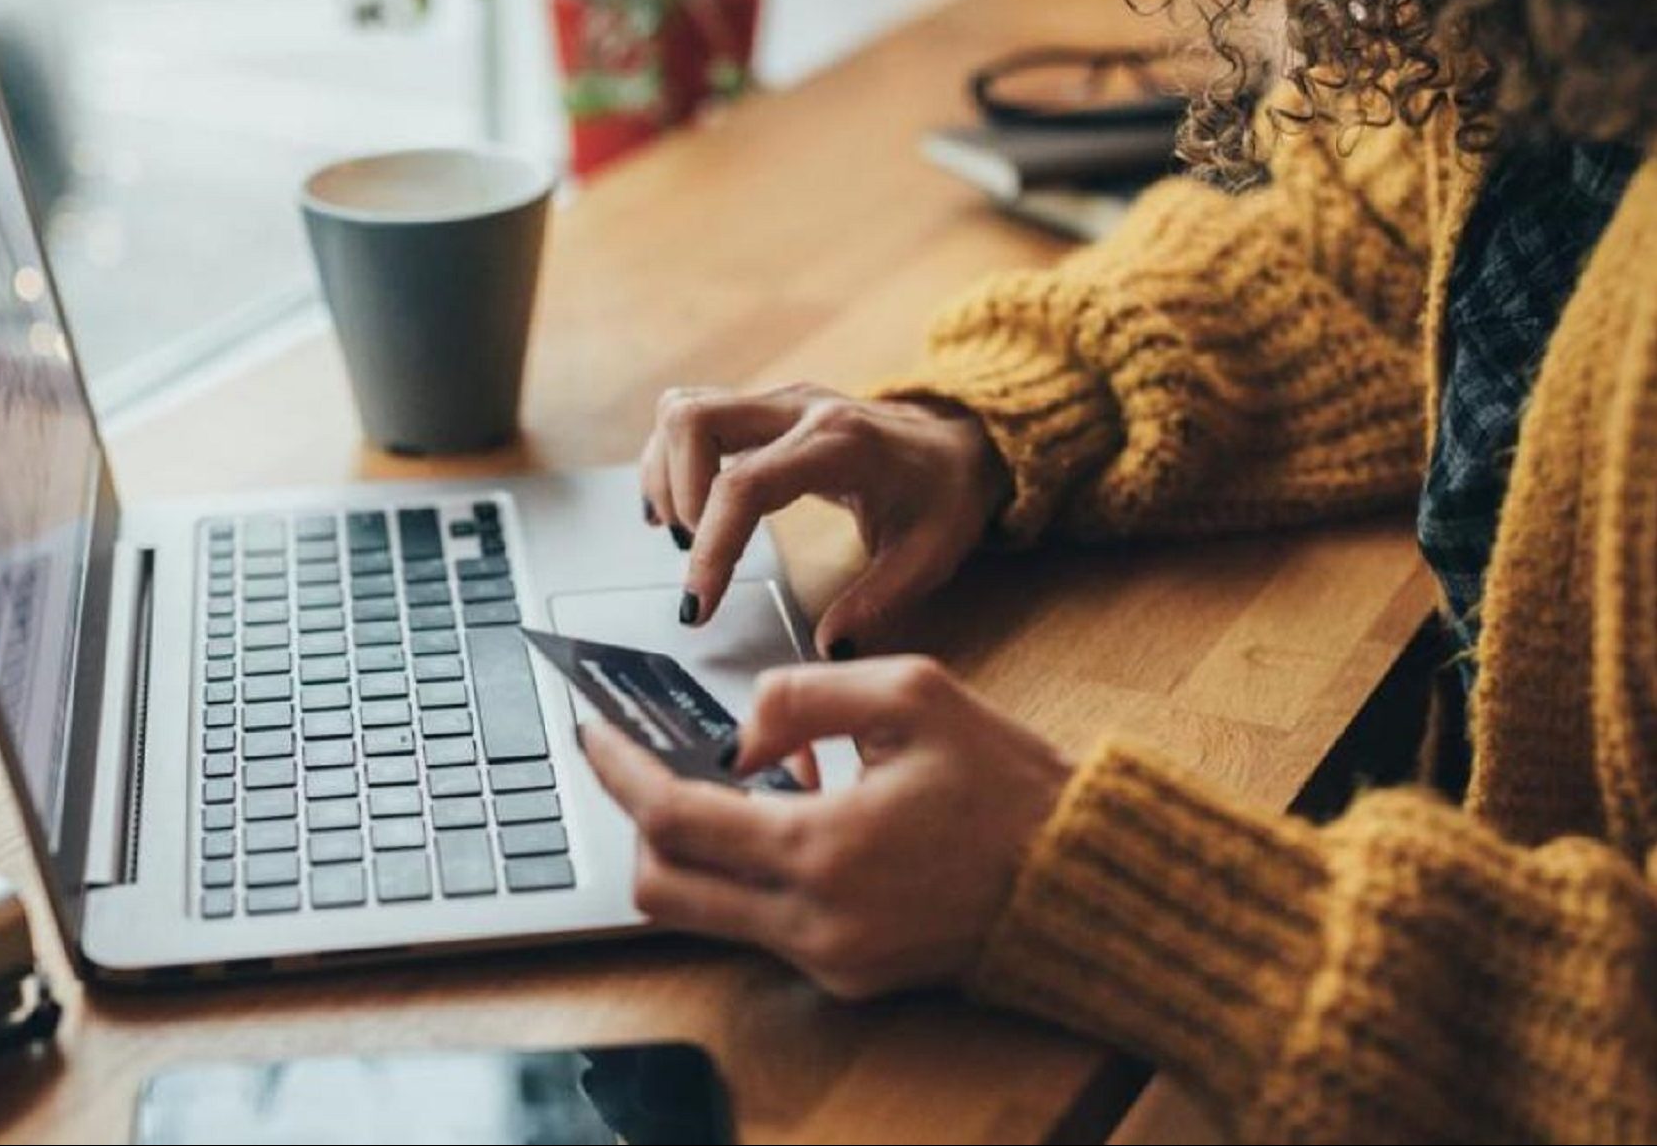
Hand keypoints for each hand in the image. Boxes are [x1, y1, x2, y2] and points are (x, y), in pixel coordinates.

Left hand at [581, 657, 1071, 998]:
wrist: (1078, 878)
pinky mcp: (847, 978)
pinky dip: (751, 872)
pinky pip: (759, 926)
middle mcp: (814, 921)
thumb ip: (803, 695)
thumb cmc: (1007, 784)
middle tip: (649, 763)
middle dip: (639, 821)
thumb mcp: (913, 694)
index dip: (619, 772)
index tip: (593, 734)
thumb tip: (737, 735)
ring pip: (702, 913)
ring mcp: (828, 960)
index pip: (674, 818)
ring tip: (747, 783)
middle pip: (662, 888)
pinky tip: (796, 820)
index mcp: (824, 848)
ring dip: (698, 848)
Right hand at [639, 384, 1010, 656]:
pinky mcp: (763, 408)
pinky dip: (671, 460)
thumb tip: (828, 647)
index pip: (745, 485)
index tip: (698, 605)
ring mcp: (777, 401)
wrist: (962, 442)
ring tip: (687, 534)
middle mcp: (799, 408)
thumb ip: (879, 602)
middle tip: (696, 555)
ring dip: (666, 474)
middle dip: (677, 495)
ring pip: (683, 410)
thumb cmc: (945, 495)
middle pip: (693, 420)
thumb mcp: (931, 556)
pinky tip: (680, 509)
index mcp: (840, 445)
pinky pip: (692, 415)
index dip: (712, 547)